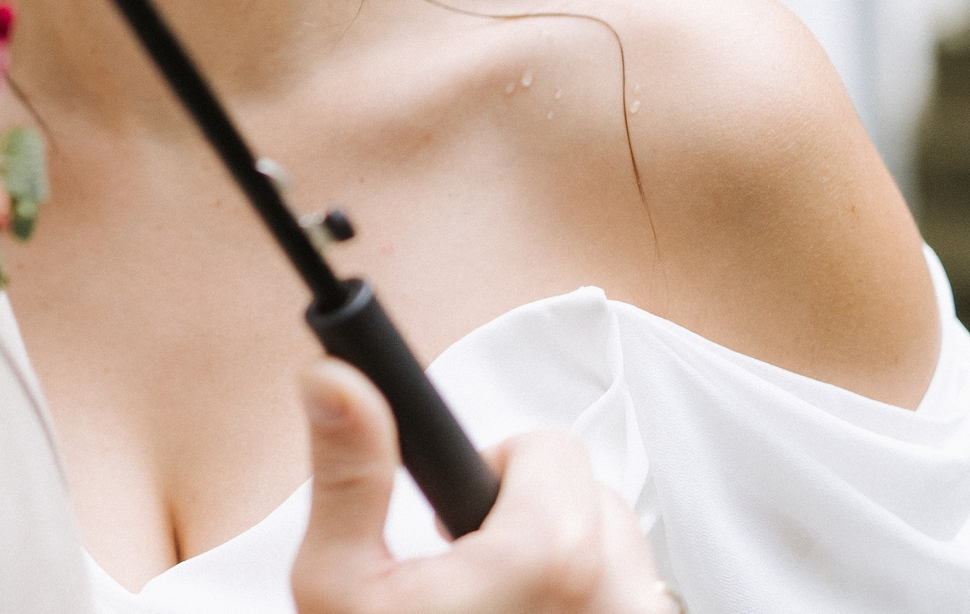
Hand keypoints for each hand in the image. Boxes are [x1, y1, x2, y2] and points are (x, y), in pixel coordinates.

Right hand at [287, 360, 675, 613]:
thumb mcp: (340, 590)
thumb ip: (350, 473)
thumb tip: (338, 378)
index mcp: (551, 560)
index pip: (548, 449)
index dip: (490, 472)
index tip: (460, 520)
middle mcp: (622, 600)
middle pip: (591, 499)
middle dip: (530, 523)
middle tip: (470, 585)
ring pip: (621, 558)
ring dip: (567, 575)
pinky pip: (631, 609)